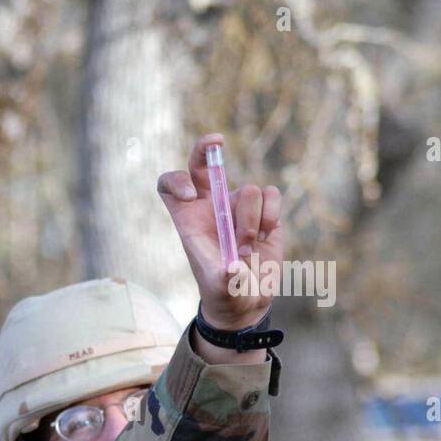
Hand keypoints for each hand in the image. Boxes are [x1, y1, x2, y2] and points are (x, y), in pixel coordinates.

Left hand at [157, 133, 283, 331]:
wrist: (246, 300)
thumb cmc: (224, 293)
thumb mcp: (220, 290)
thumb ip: (225, 280)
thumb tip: (234, 268)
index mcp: (188, 220)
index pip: (169, 186)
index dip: (175, 181)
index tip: (190, 195)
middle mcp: (211, 207)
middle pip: (202, 164)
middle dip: (205, 147)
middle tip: (217, 141)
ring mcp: (238, 206)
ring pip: (248, 191)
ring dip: (250, 221)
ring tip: (245, 249)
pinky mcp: (264, 211)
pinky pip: (271, 195)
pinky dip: (271, 215)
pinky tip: (266, 236)